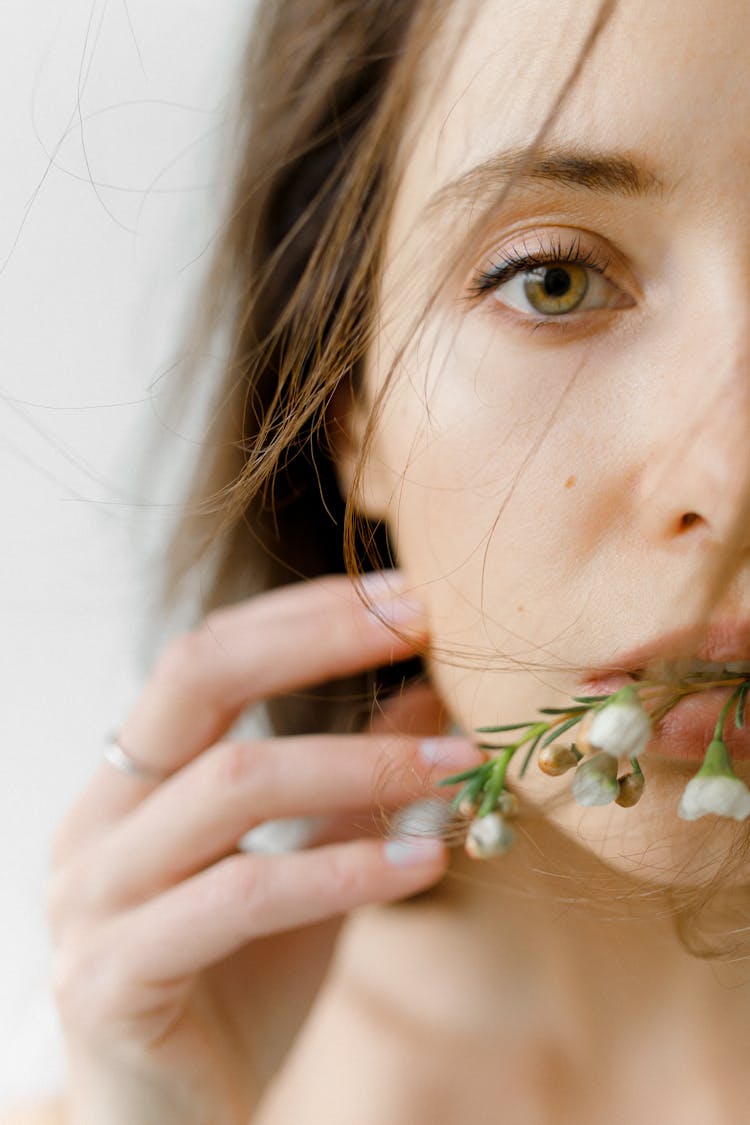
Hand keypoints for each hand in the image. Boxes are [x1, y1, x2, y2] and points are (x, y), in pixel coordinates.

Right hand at [47, 572, 479, 1123]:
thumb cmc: (238, 984)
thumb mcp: (310, 865)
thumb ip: (356, 785)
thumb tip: (433, 696)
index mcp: (133, 781)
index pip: (209, 654)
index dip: (308, 616)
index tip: (409, 597)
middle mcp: (99, 820)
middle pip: (195, 680)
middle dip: (317, 642)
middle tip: (421, 626)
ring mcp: (94, 898)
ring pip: (232, 787)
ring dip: (360, 767)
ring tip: (460, 771)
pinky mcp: (110, 979)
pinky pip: (239, 898)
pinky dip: (342, 870)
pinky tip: (425, 864)